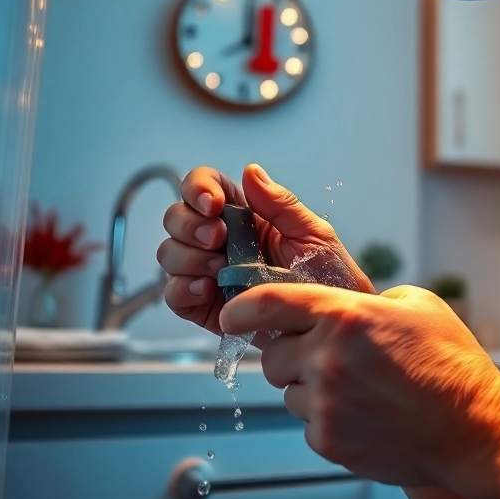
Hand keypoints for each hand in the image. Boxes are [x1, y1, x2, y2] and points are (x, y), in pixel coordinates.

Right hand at [157, 163, 373, 335]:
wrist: (331, 327)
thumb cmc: (329, 277)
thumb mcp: (312, 234)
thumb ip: (280, 204)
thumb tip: (251, 171)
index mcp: (244, 214)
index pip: (203, 186)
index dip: (198, 188)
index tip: (213, 205)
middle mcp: (220, 239)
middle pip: (176, 217)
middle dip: (189, 224)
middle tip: (218, 239)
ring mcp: (208, 272)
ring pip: (169, 253)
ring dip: (188, 256)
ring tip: (220, 269)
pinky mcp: (203, 307)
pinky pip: (173, 293)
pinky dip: (183, 288)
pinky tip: (208, 290)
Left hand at [221, 282, 499, 487]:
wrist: (473, 428)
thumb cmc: (451, 365)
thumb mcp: (416, 305)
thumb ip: (368, 299)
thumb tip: (339, 306)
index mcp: (347, 317)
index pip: (269, 303)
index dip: (242, 307)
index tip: (232, 313)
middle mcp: (329, 358)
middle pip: (272, 354)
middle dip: (290, 353)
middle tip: (323, 356)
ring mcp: (326, 404)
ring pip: (288, 390)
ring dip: (310, 387)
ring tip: (355, 388)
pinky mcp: (329, 440)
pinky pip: (308, 423)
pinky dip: (326, 418)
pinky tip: (363, 412)